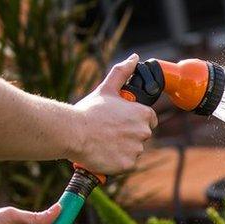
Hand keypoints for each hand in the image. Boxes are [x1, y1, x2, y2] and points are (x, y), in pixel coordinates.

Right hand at [69, 53, 157, 173]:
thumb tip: (134, 58)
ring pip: (133, 150)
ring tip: (103, 141)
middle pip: (141, 135)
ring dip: (122, 147)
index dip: (137, 120)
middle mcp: (144, 132)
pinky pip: (125, 163)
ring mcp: (136, 149)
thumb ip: (122, 73)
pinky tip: (103, 152)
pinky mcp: (128, 164)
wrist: (73, 132)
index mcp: (143, 114)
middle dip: (128, 134)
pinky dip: (116, 160)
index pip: (150, 119)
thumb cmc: (89, 111)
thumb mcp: (106, 89)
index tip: (123, 121)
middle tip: (108, 131)